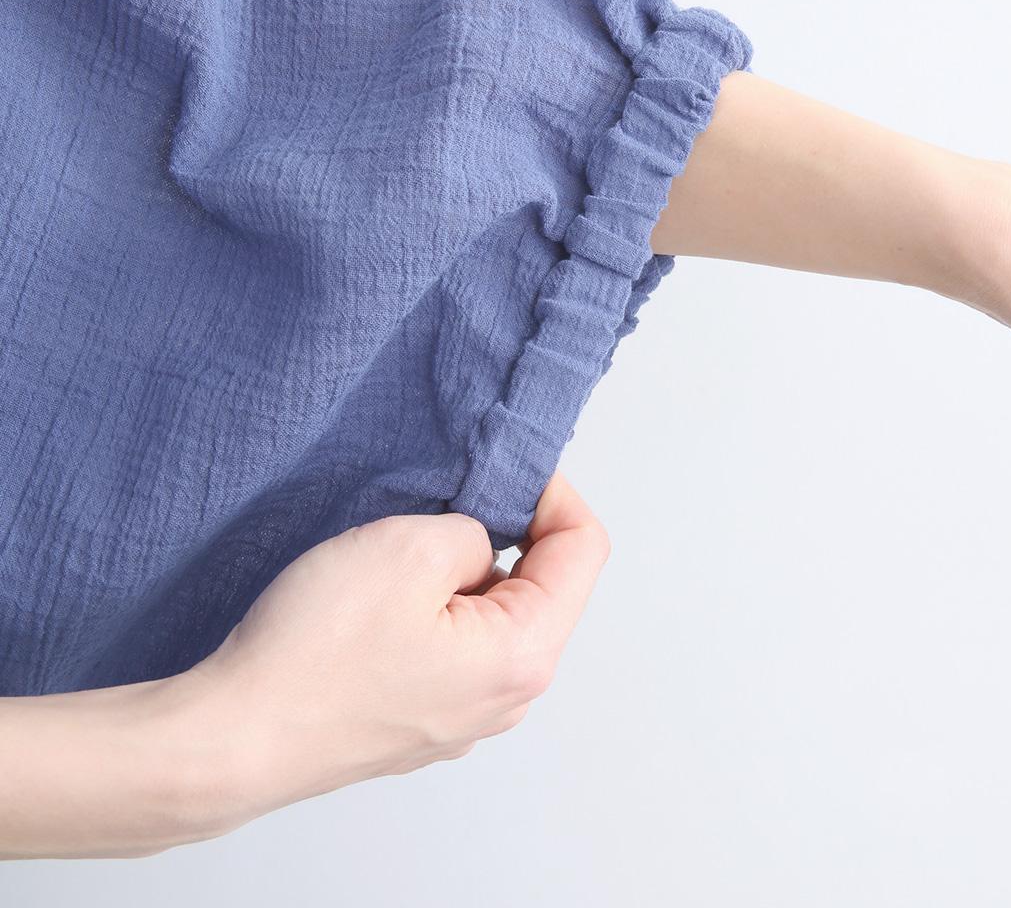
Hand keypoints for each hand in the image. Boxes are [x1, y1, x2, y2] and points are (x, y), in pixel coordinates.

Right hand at [185, 469, 610, 831]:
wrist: (233, 737)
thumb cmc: (316, 652)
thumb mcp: (411, 548)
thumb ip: (474, 531)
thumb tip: (482, 543)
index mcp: (523, 655)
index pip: (584, 549)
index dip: (554, 491)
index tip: (505, 468)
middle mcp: (505, 698)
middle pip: (542, 585)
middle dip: (505, 533)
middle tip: (443, 504)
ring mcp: (460, 717)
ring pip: (489, 615)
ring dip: (458, 572)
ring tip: (397, 555)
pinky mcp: (417, 720)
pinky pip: (449, 646)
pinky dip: (428, 608)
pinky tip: (375, 599)